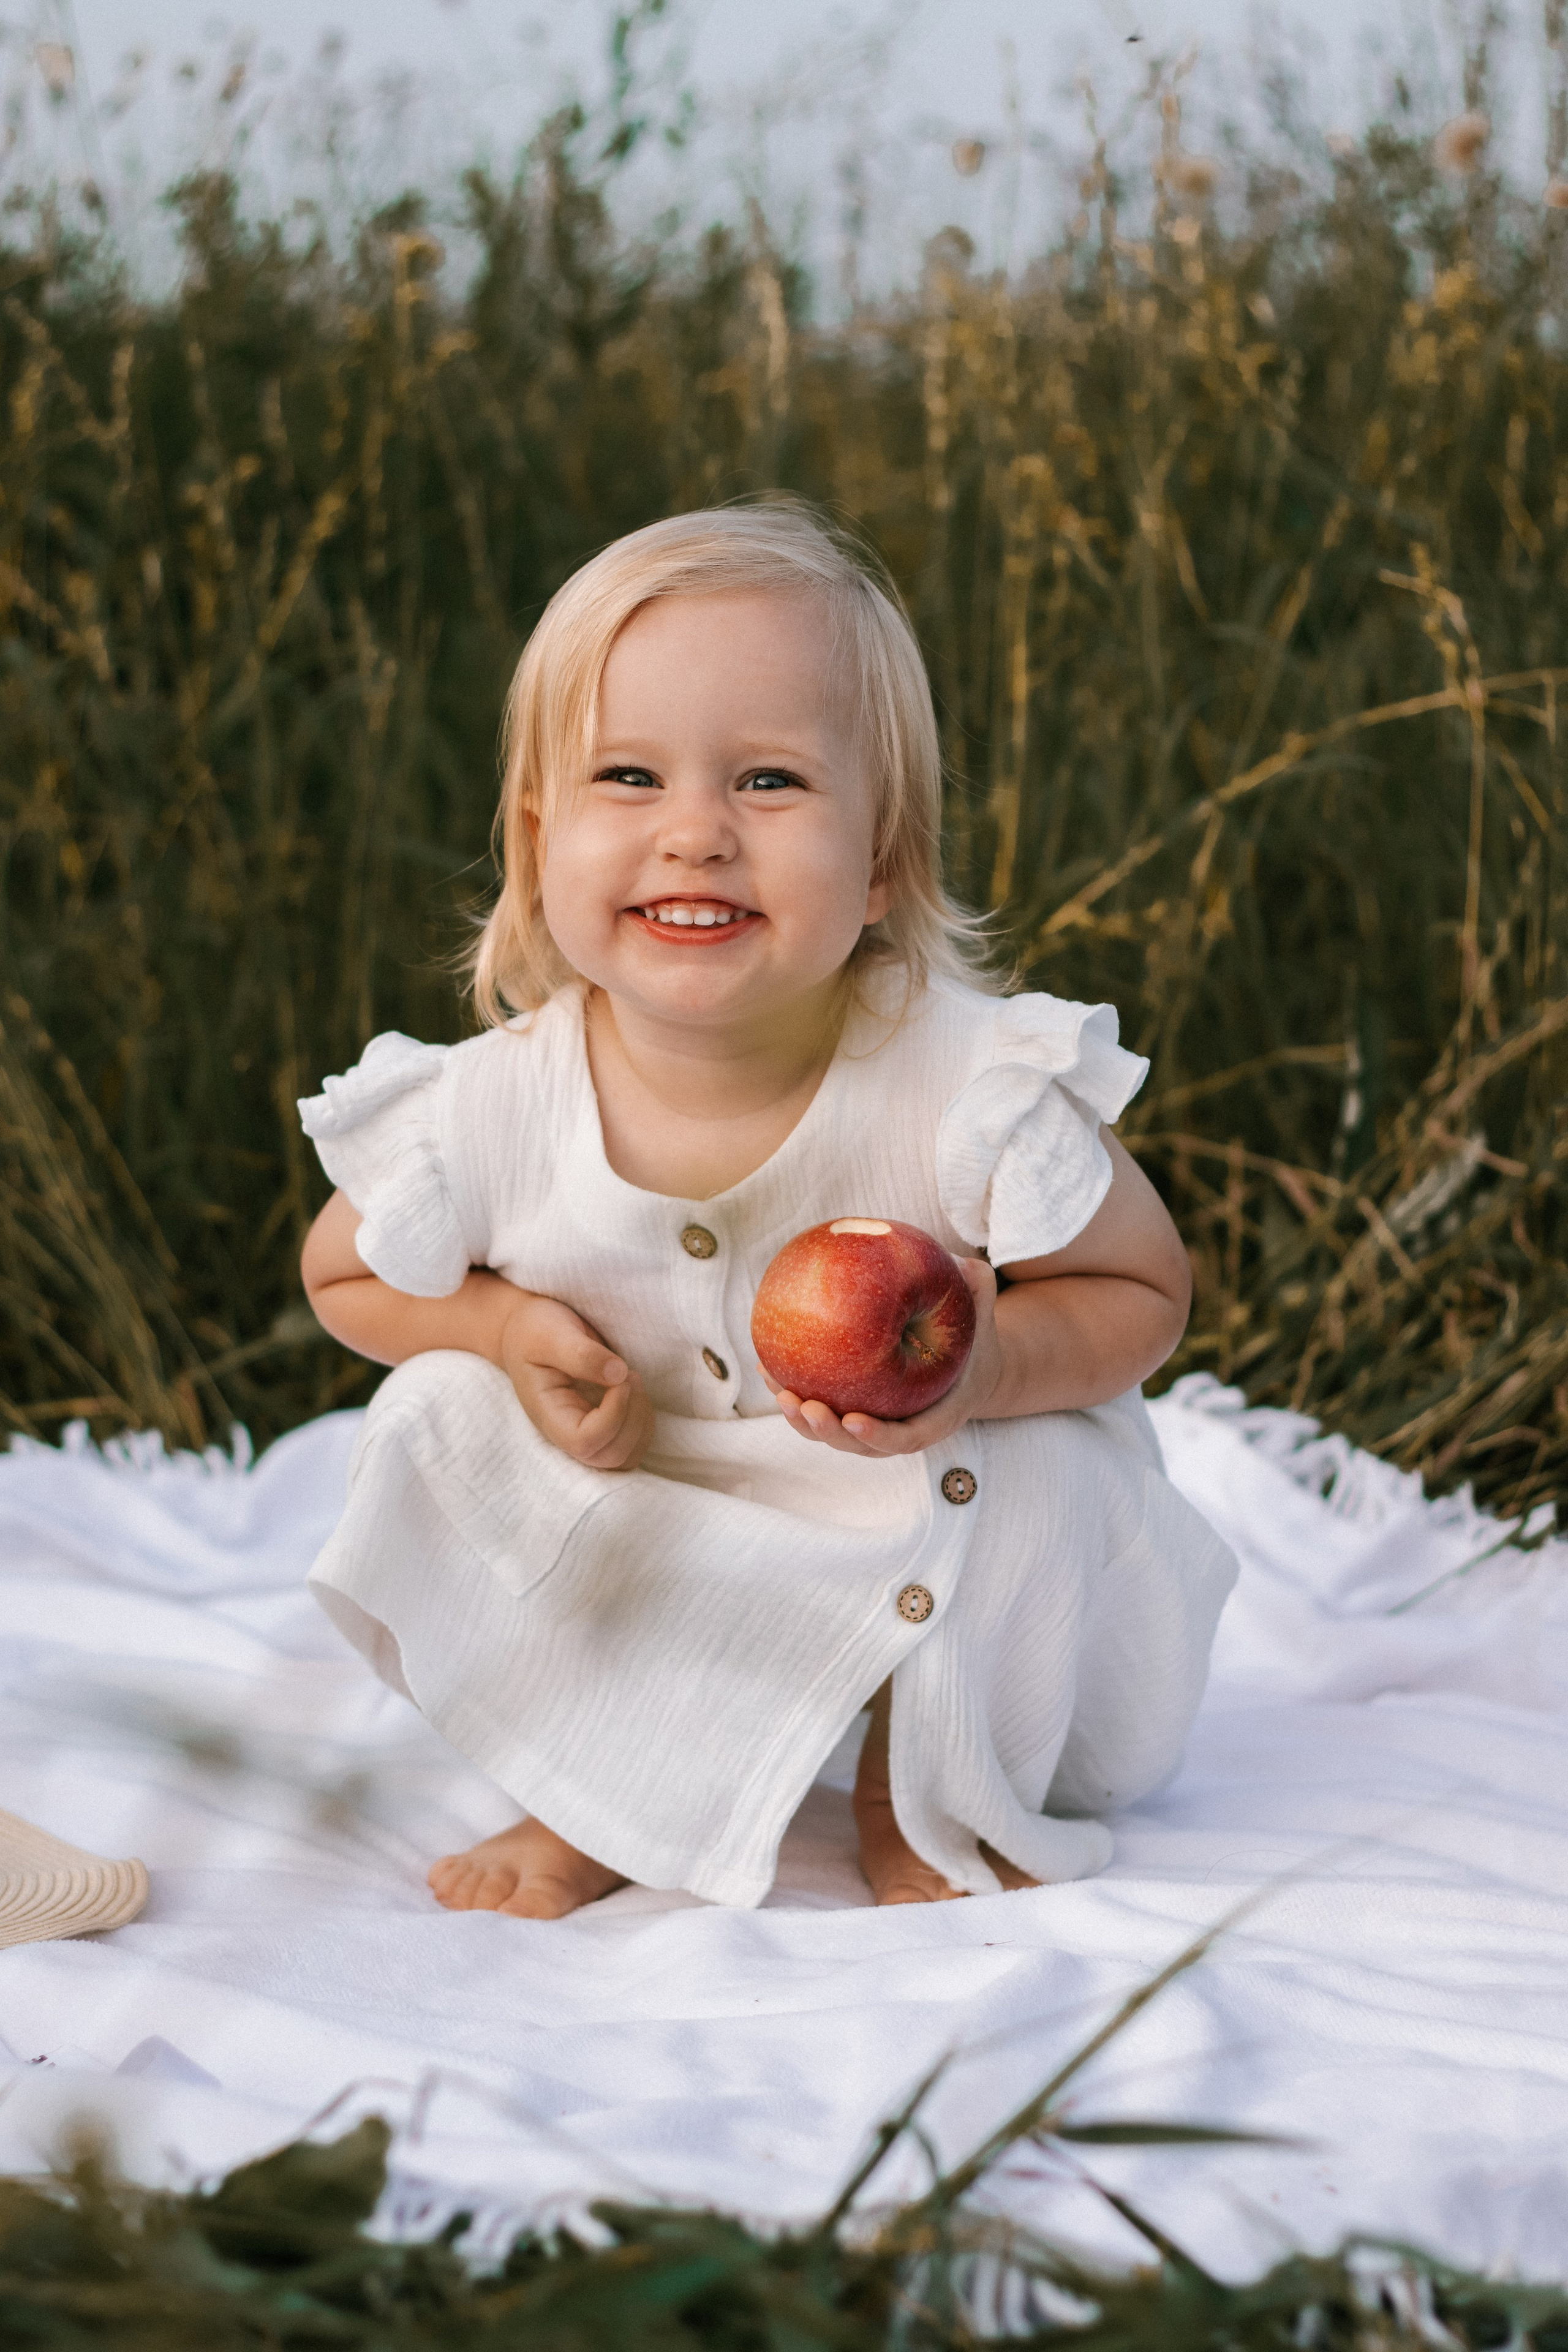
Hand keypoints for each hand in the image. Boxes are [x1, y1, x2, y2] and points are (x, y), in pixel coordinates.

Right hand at [497, 1294, 653, 1470]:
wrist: (528, 1330)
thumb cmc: (535, 1329)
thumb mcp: (550, 1334)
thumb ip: (580, 1354)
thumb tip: (619, 1374)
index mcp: (549, 1414)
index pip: (585, 1442)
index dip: (613, 1416)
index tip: (621, 1379)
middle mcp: (567, 1431)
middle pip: (610, 1456)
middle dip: (633, 1418)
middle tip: (630, 1377)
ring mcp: (586, 1432)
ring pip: (626, 1456)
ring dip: (642, 1421)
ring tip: (632, 1380)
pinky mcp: (603, 1427)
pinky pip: (633, 1445)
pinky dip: (644, 1421)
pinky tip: (634, 1390)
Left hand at [770, 1257, 1002, 1458]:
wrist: (967, 1367)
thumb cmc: (976, 1339)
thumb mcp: (983, 1315)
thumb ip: (979, 1290)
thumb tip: (957, 1260)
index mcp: (937, 1417)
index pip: (907, 1438)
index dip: (878, 1435)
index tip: (852, 1419)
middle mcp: (902, 1428)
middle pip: (858, 1444)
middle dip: (826, 1431)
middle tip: (802, 1405)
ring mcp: (876, 1423)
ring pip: (832, 1432)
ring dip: (801, 1419)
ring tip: (776, 1387)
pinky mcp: (854, 1410)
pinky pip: (822, 1408)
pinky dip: (794, 1394)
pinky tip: (767, 1365)